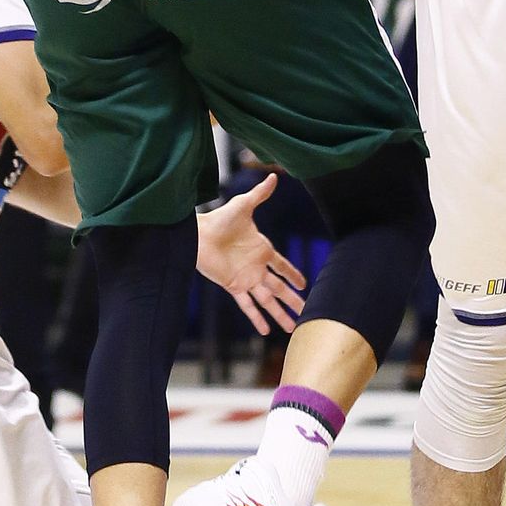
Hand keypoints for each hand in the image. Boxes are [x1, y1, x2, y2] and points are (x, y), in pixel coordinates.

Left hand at [196, 174, 307, 336]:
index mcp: (262, 248)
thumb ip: (260, 194)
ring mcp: (246, 278)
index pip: (282, 265)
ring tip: (290, 329)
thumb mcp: (243, 205)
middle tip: (306, 313)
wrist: (199, 234)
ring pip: (267, 300)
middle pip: (279, 288)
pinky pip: (248, 305)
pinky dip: (257, 317)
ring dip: (278, 314)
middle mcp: (256, 267)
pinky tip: (265, 330)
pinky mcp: (234, 286)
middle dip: (292, 301)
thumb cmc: (220, 218)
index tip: (305, 284)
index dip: (293, 275)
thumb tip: (273, 175)